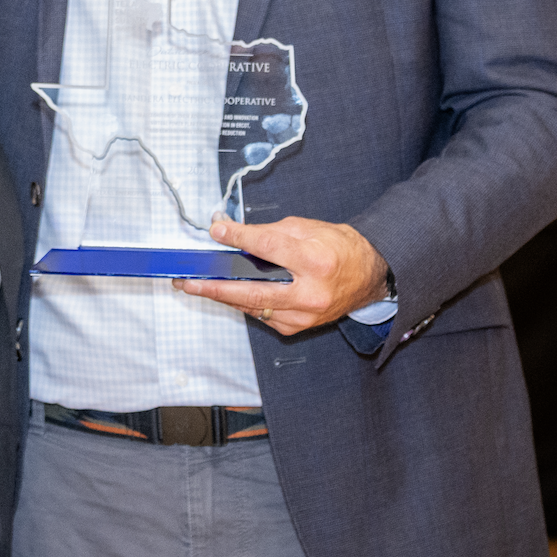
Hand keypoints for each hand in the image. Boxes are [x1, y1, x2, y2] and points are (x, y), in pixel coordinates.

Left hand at [174, 216, 388, 336]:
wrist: (369, 275)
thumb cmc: (339, 248)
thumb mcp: (306, 228)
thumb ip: (268, 232)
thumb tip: (232, 232)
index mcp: (315, 261)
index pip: (267, 247)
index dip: (238, 237)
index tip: (216, 230)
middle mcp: (309, 293)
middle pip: (252, 291)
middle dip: (214, 287)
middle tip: (188, 282)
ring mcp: (304, 315)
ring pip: (253, 307)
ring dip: (223, 296)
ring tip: (196, 286)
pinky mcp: (298, 327)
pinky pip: (262, 315)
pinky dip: (244, 303)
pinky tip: (228, 293)